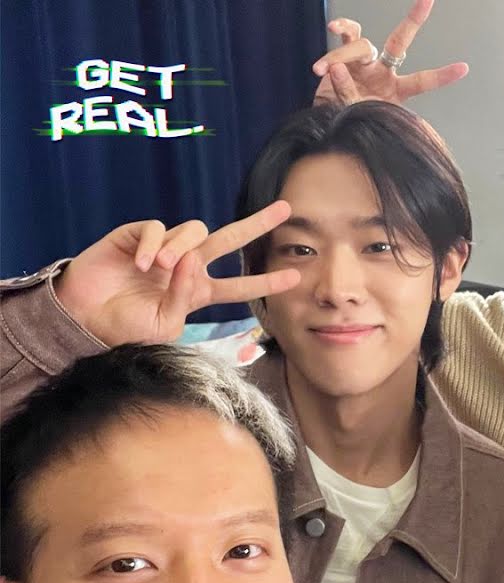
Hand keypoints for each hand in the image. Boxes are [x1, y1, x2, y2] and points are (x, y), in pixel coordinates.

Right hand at [54, 202, 299, 346]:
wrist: (86, 317)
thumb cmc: (126, 327)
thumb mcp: (166, 324)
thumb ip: (186, 296)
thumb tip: (193, 262)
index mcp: (197, 292)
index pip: (239, 286)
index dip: (265, 282)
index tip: (294, 278)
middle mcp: (186, 267)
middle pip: (228, 241)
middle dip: (256, 225)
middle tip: (284, 210)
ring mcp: (165, 249)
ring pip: (194, 231)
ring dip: (183, 246)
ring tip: (162, 268)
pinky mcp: (139, 235)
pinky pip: (158, 228)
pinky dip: (154, 244)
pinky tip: (142, 264)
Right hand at [311, 0, 467, 106]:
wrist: (328, 120)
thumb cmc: (348, 122)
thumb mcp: (353, 116)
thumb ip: (348, 93)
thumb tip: (336, 68)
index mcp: (395, 91)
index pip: (422, 82)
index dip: (442, 76)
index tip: (463, 68)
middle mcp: (383, 71)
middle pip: (399, 42)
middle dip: (414, 21)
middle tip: (427, 0)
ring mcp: (365, 61)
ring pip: (361, 44)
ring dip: (341, 54)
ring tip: (322, 70)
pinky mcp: (346, 53)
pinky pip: (346, 33)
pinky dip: (339, 30)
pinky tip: (331, 29)